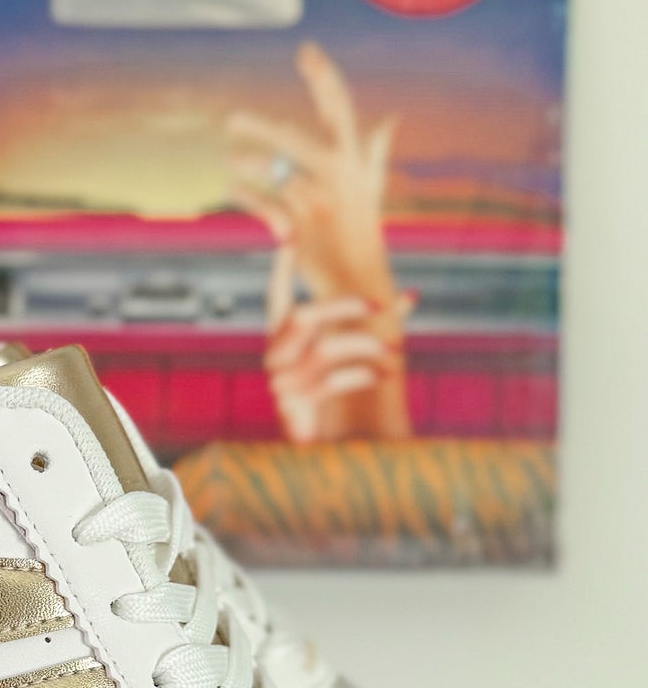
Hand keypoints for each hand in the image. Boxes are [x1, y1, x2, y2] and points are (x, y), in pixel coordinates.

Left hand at [228, 41, 397, 308]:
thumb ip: (375, 154)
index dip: (323, 77)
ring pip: (275, 172)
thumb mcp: (371, 190)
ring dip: (249, 165)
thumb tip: (389, 121)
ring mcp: (317, 202)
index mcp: (354, 161)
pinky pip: (264, 205)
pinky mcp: (299, 228)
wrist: (358, 282)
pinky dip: (246, 196)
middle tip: (232, 120)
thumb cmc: (362, 233)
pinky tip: (232, 188)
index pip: (340, 108)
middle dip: (261, 128)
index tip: (305, 51)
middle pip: (294, 138)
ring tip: (229, 163)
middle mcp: (338, 177)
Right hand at [264, 247, 413, 443]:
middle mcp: (276, 357)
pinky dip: (361, 376)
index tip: (290, 240)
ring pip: (325, 348)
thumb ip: (378, 324)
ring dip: (366, 347)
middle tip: (379, 305)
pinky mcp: (291, 406)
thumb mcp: (359, 353)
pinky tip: (379, 377)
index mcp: (284, 339)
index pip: (276, 298)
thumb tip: (411, 294)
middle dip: (344, 306)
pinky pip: (330, 381)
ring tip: (394, 355)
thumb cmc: (343, 394)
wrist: (331, 447)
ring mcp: (280, 382)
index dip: (281, 271)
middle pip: (304, 315)